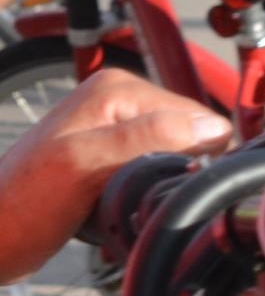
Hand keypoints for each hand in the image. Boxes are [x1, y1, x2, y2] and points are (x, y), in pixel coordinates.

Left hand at [0, 68, 227, 282]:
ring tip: (118, 202)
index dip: (193, 156)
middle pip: (187, 137)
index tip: (156, 183)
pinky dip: (142, 192)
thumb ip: (148, 138)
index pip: (197, 116)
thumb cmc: (21, 206)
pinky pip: (152, 171)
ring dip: (156, 185)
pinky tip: (115, 204)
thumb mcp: (85, 165)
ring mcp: (112, 129)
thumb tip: (212, 129)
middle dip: (172, 171)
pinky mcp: (108, 156)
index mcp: (117, 89)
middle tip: (129, 195)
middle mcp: (117, 101)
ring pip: (173, 158)